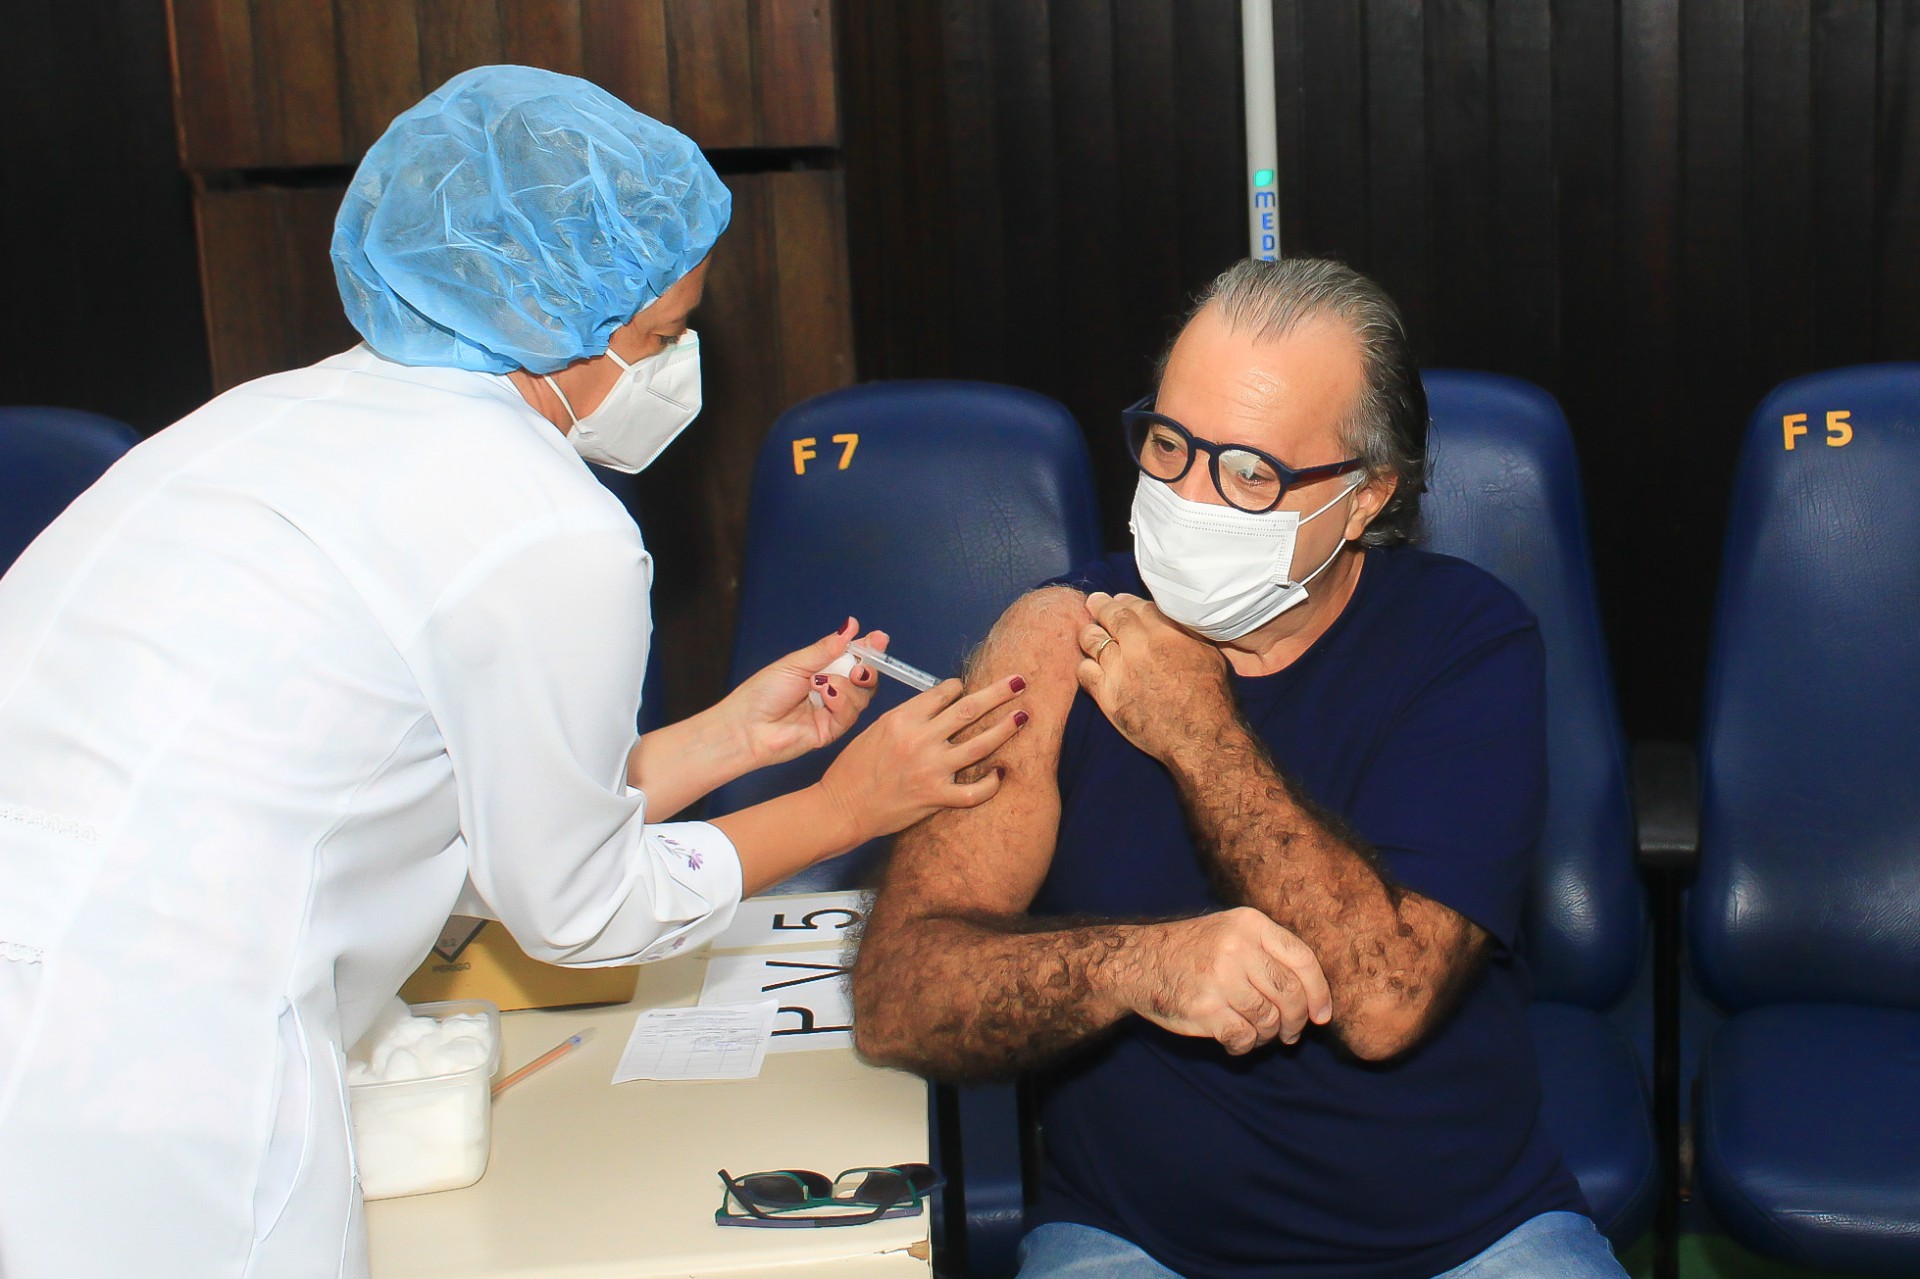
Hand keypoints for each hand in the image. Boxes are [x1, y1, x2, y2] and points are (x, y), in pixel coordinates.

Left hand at [715, 618, 885, 769]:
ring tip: (822, 683)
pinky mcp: (831, 731)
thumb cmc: (762, 693)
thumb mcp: (795, 663)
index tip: (879, 638)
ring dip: (846, 686)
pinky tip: (825, 695)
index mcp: (822, 670)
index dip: (868, 649)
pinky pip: (850, 715)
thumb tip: (850, 626)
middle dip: (867, 669)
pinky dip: (841, 701)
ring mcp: (832, 712)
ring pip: (861, 697)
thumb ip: (826, 648)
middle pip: (864, 679)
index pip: (853, 658)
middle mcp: (831, 690)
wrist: (746, 726)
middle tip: (861, 665)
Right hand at [817, 674, 1031, 844]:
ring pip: (980, 745)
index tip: (968, 688)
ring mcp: (931, 769)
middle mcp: (921, 739)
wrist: (841, 807)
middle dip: (998, 693)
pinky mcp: (935, 797)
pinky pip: (974, 791)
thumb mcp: (875, 729)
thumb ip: (908, 717)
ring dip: (1005, 728)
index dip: (960, 687)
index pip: (943, 694)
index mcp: (903, 718)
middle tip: (1019, 681)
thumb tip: (936, 706)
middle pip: (969, 710)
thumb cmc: (853, 768)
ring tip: (1023, 716)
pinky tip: (1002, 774)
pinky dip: (992, 783)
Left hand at [1075, 591, 1233, 760]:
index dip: (1126, 601)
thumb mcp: (1210, 655)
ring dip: (1089, 633)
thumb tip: (1173, 625)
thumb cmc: (1213, 699)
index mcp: (1166, 632)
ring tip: (1088, 632)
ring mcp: (1119, 669)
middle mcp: (1139, 645)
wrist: (1201, 737)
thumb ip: (1186, 635)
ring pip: (1092, 640)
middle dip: (1100, 606)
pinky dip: (1085, 666)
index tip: (1119, 600)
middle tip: (1094, 602)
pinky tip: (1090, 667)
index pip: (1138, 606)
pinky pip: (1084, 672)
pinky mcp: (1106, 695)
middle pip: (1111, 616)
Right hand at [1115, 908, 1332, 1053]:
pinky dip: (1245, 1045)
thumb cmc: (1193, 951)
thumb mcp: (1231, 931)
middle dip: (1296, 1020)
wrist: (1139, 962)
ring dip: (1268, 1034)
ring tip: (1257, 1033)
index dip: (1319, 992)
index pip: (1302, 959)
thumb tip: (1313, 997)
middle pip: (1290, 993)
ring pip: (1269, 1019)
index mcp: (1250, 924)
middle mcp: (1237, 947)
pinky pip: (1244, 1037)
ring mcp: (1220, 978)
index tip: (1322, 1016)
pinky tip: (1237, 1041)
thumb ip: (1269, 952)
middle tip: (1290, 1032)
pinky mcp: (1205, 1008)